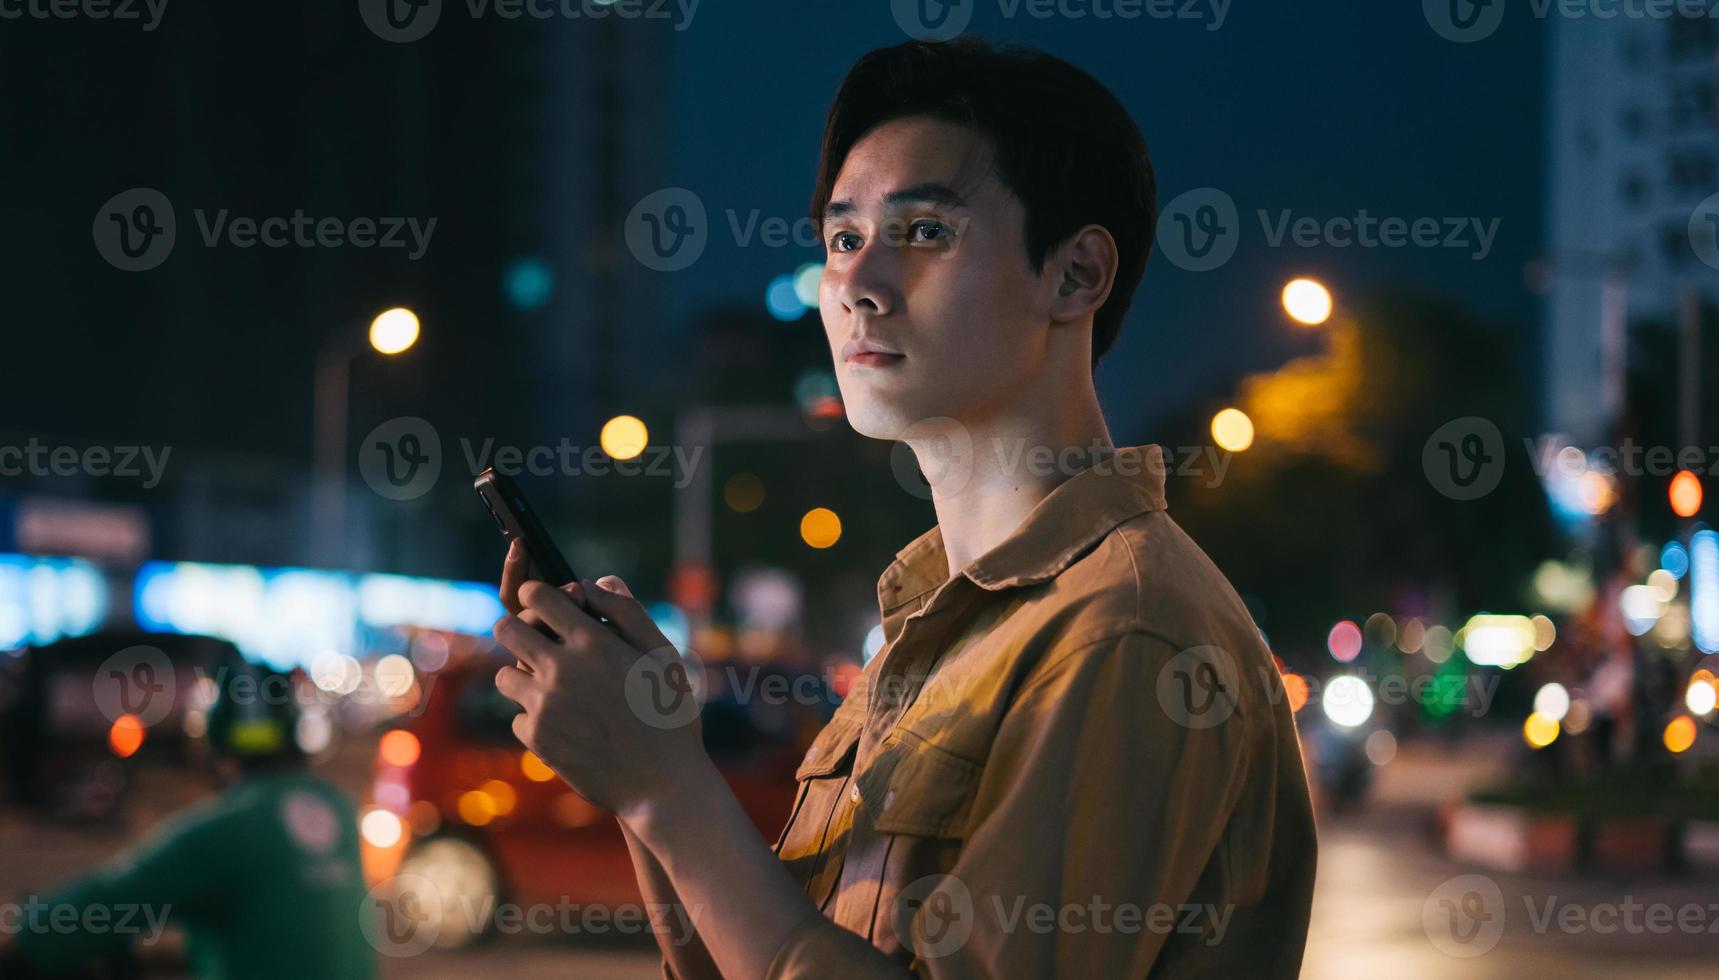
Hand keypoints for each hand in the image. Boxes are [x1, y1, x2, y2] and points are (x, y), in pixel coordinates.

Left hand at [491, 564, 707, 822]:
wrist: (661, 784)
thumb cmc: (668, 714)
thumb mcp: (661, 656)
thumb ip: (627, 612)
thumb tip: (595, 581)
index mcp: (593, 642)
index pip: (536, 596)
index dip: (535, 593)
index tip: (541, 601)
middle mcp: (561, 669)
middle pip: (505, 629)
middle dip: (517, 628)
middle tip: (537, 640)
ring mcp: (544, 705)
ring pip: (505, 675)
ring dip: (523, 676)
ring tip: (556, 688)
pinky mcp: (537, 738)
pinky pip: (518, 716)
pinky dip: (536, 717)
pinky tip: (568, 725)